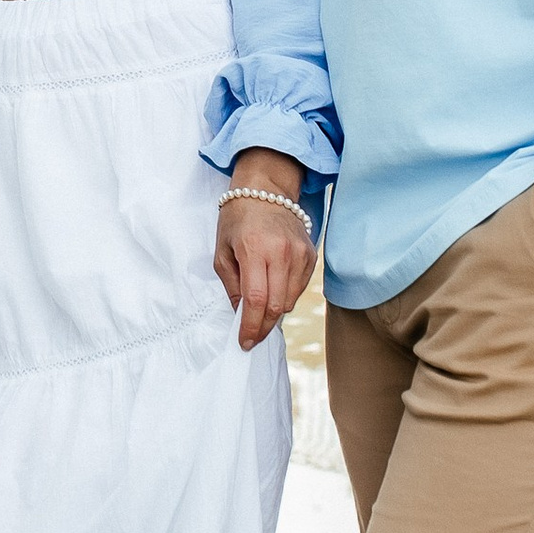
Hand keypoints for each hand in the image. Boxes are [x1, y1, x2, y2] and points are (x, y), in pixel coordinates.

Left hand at [212, 196, 316, 349]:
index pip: (257, 300)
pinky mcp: (311, 255)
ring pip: (291, 300)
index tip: (244, 342)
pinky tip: (274, 293)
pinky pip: (300, 289)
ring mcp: (300, 254)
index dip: (251, 326)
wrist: (266, 190)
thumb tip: (241, 314)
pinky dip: (286, 297)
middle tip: (251, 336)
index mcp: (255, 249)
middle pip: (278, 306)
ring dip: (275, 314)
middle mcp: (281, 252)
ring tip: (260, 313)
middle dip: (263, 327)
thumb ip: (231, 286)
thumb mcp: (222, 251)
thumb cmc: (238, 219)